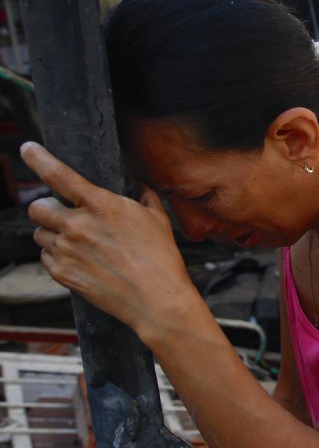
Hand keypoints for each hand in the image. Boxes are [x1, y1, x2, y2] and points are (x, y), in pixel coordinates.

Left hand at [20, 142, 197, 332]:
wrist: (155, 299)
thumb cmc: (161, 258)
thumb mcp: (158, 220)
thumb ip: (145, 197)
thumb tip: (142, 185)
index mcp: (101, 205)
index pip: (58, 174)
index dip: (38, 158)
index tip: (27, 148)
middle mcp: (77, 225)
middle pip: (37, 207)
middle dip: (45, 207)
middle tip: (61, 213)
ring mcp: (67, 251)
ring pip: (40, 233)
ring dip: (52, 233)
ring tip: (76, 242)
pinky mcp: (62, 274)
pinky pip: (46, 257)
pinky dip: (56, 255)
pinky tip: (79, 260)